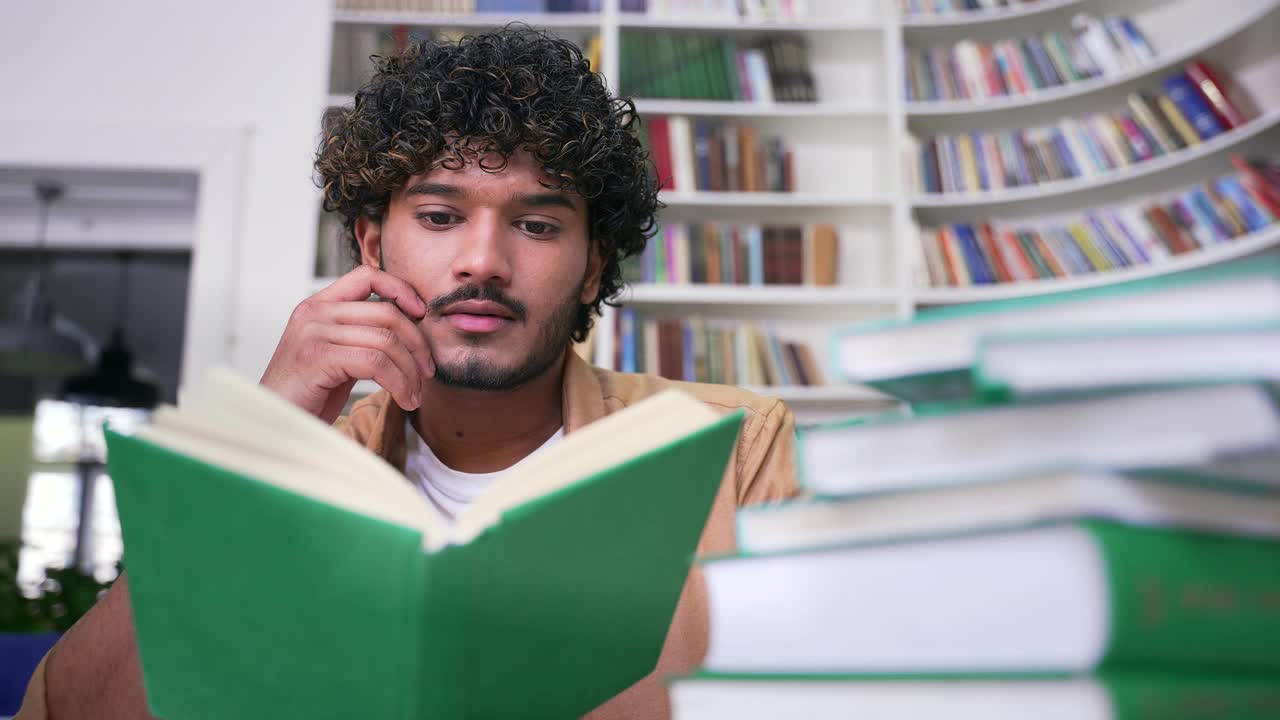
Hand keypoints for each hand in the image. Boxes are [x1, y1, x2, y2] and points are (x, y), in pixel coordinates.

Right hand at [260, 265, 434, 422]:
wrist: (274, 421)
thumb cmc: (307, 393)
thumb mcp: (336, 355)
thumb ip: (361, 336)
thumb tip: (409, 331)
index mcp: (319, 306)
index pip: (366, 275)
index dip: (400, 289)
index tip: (421, 313)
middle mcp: (315, 313)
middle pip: (386, 313)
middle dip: (417, 343)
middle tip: (427, 371)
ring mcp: (314, 333)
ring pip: (385, 340)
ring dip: (410, 371)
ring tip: (415, 394)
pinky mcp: (318, 358)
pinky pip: (376, 362)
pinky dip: (399, 383)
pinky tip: (404, 399)